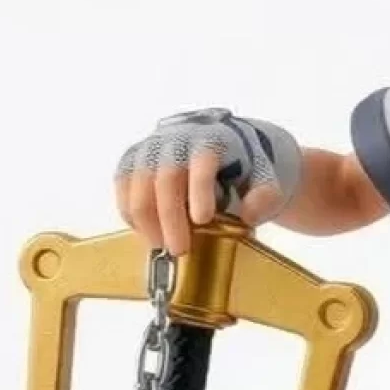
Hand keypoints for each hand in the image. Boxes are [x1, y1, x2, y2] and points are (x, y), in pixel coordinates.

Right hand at [114, 108, 301, 255]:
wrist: (227, 148)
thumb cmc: (246, 171)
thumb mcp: (267, 182)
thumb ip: (265, 198)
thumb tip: (248, 216)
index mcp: (214, 141)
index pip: (203, 162)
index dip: (200, 190)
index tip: (202, 220)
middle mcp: (179, 138)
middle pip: (166, 175)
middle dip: (169, 216)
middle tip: (179, 250)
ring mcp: (153, 146)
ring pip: (137, 179)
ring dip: (145, 218)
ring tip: (159, 247)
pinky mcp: (135, 158)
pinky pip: (123, 182)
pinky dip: (129, 210)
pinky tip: (144, 232)